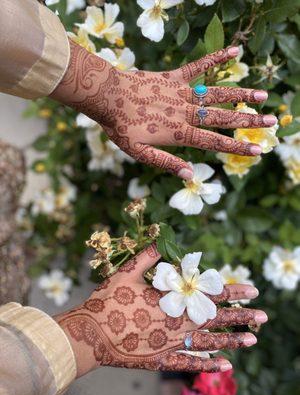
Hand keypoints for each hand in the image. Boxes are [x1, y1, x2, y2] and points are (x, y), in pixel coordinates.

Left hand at [51, 42, 276, 179]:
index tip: (258, 150)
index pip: (214, 142)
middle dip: (248, 122)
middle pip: (222, 118)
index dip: (237, 147)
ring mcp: (181, 93)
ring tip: (261, 95)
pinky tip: (235, 51)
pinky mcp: (173, 77)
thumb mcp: (139, 153)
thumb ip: (166, 162)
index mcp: (179, 133)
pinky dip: (216, 58)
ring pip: (216, 94)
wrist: (106, 97)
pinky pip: (198, 66)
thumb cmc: (120, 127)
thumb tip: (189, 175)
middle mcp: (185, 112)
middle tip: (270, 122)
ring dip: (240, 95)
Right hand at [55, 244, 266, 377]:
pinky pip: (190, 363)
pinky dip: (208, 365)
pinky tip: (226, 366)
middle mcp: (177, 323)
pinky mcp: (161, 359)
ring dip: (232, 340)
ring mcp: (171, 344)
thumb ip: (148, 255)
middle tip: (263, 317)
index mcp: (172, 300)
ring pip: (209, 342)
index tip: (252, 290)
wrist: (91, 334)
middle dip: (241, 316)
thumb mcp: (127, 272)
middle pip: (216, 319)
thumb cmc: (108, 301)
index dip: (232, 291)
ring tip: (252, 340)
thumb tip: (161, 238)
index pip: (209, 294)